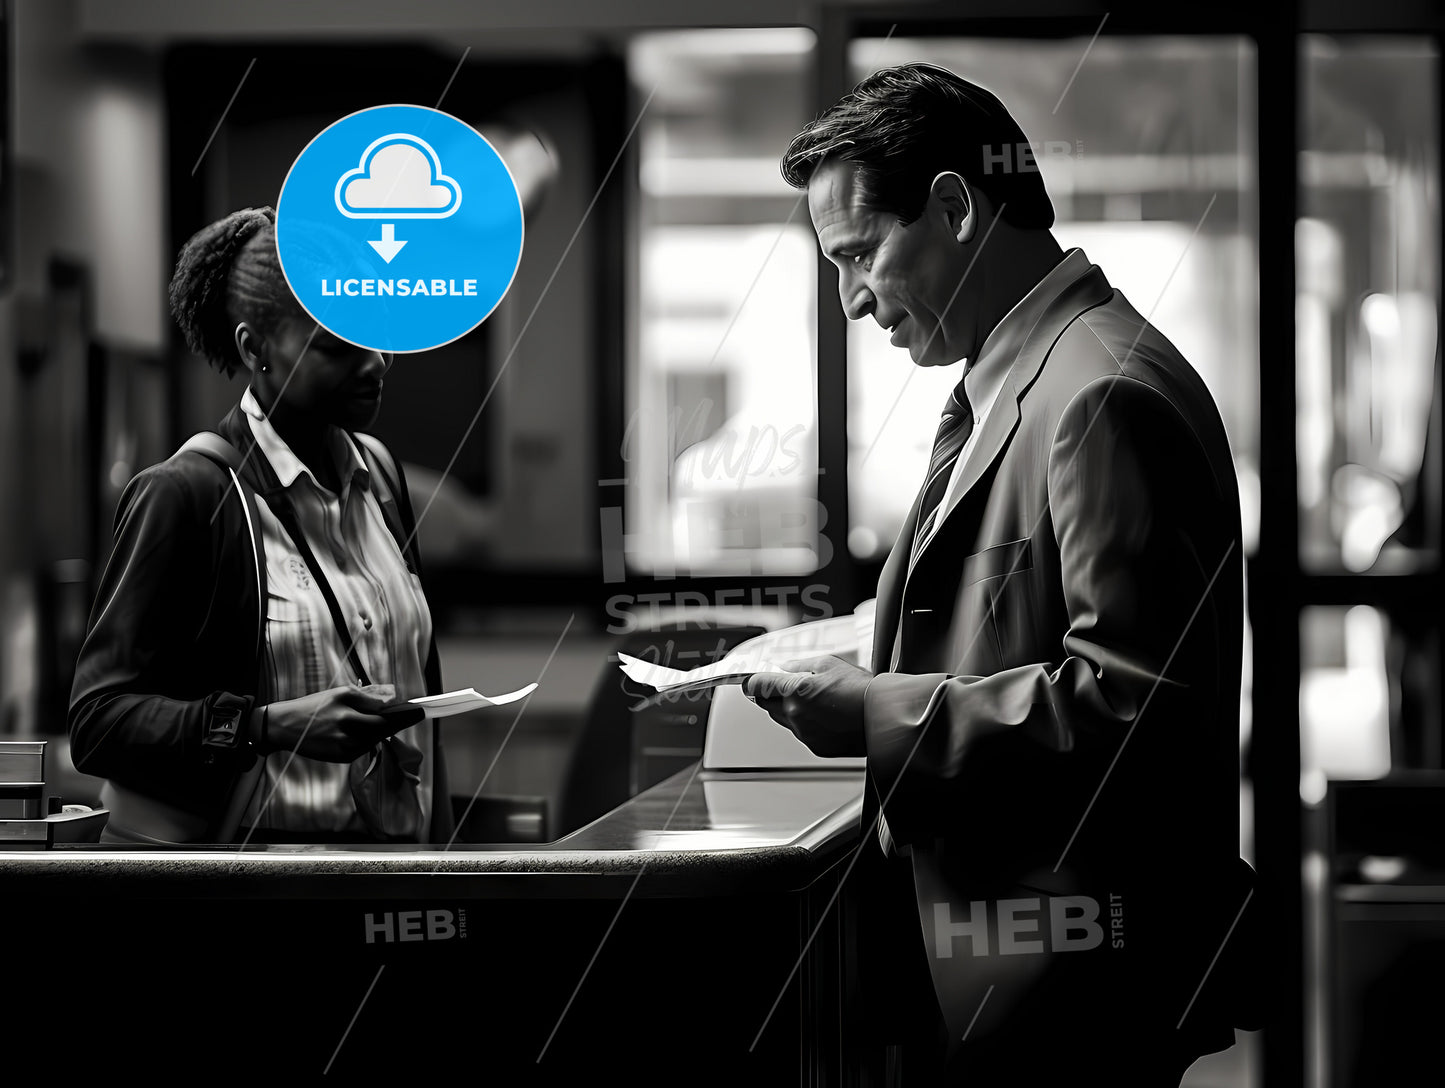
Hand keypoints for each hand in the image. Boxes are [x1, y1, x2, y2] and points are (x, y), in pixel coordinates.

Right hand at [260, 684, 422, 763]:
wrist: (284, 726)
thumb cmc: (314, 707)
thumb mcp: (338, 694)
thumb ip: (365, 697)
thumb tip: (391, 699)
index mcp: (346, 699)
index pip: (382, 706)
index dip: (402, 711)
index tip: (419, 711)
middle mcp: (346, 719)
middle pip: (383, 725)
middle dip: (398, 722)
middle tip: (413, 717)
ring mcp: (343, 740)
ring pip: (374, 739)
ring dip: (379, 733)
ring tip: (372, 725)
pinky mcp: (340, 755)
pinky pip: (362, 750)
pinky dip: (365, 743)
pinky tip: (356, 736)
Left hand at [742, 655, 871, 757]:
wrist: (882, 717)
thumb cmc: (861, 690)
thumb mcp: (829, 664)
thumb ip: (800, 665)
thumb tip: (785, 667)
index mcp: (796, 690)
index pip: (758, 686)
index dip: (751, 681)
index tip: (750, 680)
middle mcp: (795, 714)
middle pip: (766, 704)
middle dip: (771, 694)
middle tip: (786, 687)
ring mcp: (804, 732)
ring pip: (783, 720)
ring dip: (790, 709)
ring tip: (816, 700)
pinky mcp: (814, 746)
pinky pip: (800, 733)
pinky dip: (806, 724)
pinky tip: (826, 716)